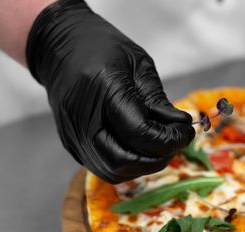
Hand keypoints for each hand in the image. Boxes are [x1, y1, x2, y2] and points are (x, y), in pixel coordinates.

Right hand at [26, 0, 194, 182]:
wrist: (58, 47)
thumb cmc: (102, 48)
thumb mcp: (139, 64)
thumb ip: (159, 100)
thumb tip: (180, 126)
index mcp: (103, 90)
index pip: (140, 133)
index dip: (169, 139)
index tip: (186, 132)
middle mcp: (82, 118)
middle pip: (124, 160)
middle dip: (157, 158)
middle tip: (174, 143)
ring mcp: (73, 135)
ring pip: (113, 171)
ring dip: (143, 165)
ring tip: (158, 146)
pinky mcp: (71, 145)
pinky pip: (103, 167)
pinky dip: (128, 164)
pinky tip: (139, 147)